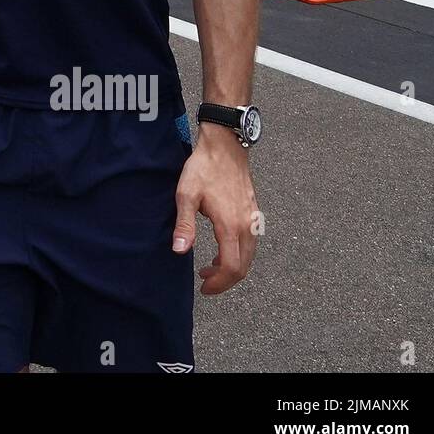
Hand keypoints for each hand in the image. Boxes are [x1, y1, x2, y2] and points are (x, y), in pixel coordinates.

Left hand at [172, 128, 258, 294]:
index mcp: (231, 226)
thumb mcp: (186, 194)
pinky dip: (239, 255)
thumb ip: (184, 224)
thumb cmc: (203, 168)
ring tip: (210, 269)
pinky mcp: (253, 213)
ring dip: (232, 268)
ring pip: (249, 256)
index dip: (218, 284)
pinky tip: (223, 249)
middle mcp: (247, 226)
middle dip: (225, 281)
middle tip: (205, 282)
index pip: (231, 268)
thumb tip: (180, 251)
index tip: (203, 288)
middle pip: (244, 267)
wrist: (225, 145)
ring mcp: (253, 219)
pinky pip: (251, 244)